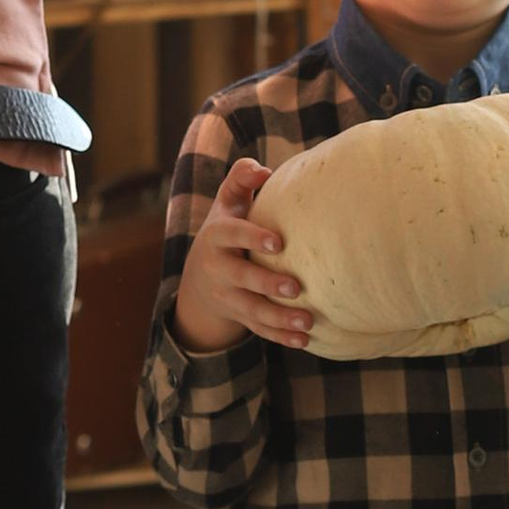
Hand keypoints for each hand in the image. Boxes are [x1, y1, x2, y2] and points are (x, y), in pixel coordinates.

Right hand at [171, 159, 314, 353]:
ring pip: (252, 310)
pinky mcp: (239, 316)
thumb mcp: (227, 203)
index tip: (279, 242)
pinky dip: (281, 337)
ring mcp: (227, 296)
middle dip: (267, 284)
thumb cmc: (227, 229)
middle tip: (296, 288)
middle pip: (241, 278)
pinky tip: (305, 340)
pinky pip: (259, 329)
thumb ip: (241, 180)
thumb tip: (263, 169)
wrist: (201, 277)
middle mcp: (218, 268)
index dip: (252, 237)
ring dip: (279, 318)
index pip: (231, 235)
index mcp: (217, 237)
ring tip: (308, 322)